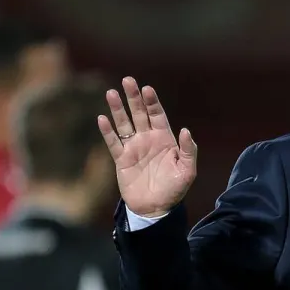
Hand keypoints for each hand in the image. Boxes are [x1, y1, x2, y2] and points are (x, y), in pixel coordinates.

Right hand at [98, 77, 197, 217]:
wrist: (155, 209)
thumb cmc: (174, 190)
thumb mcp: (187, 171)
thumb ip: (188, 150)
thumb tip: (186, 130)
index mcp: (164, 139)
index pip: (157, 115)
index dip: (152, 102)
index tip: (147, 89)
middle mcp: (147, 139)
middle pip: (139, 113)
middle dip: (133, 97)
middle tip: (128, 80)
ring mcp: (134, 148)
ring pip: (124, 124)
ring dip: (117, 109)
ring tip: (111, 93)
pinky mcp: (121, 160)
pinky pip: (113, 143)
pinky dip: (107, 131)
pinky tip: (102, 118)